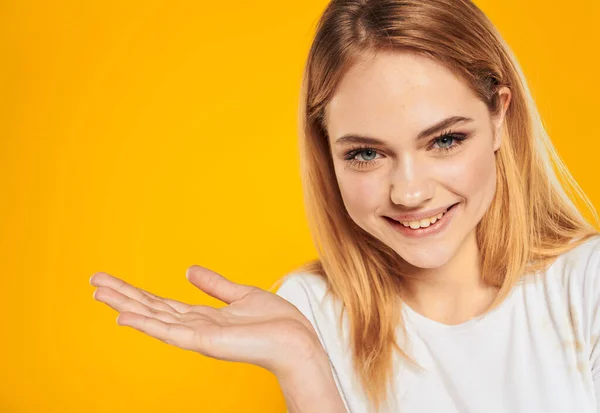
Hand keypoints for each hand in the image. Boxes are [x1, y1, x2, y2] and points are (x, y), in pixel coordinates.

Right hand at [90, 265, 321, 375]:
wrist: (296, 339)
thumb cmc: (275, 321)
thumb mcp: (240, 294)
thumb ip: (214, 285)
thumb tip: (188, 270)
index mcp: (202, 316)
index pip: (161, 303)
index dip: (136, 292)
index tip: (112, 281)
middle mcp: (194, 327)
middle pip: (150, 308)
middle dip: (122, 295)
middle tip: (93, 282)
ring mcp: (196, 335)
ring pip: (152, 318)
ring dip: (124, 305)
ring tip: (98, 291)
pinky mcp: (203, 341)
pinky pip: (168, 332)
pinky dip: (144, 324)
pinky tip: (122, 316)